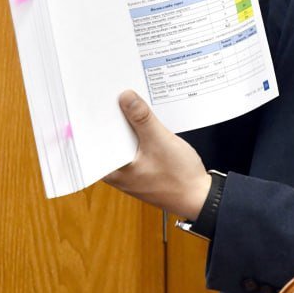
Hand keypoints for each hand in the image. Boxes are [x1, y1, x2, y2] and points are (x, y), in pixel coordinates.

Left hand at [104, 91, 211, 219]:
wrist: (199, 197)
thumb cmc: (178, 177)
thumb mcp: (160, 142)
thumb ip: (142, 119)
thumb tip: (125, 97)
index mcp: (111, 170)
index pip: (94, 139)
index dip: (95, 117)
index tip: (98, 97)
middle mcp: (116, 172)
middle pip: (109, 138)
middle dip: (113, 118)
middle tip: (116, 94)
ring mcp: (129, 171)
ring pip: (123, 142)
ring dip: (128, 126)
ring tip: (130, 104)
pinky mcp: (142, 169)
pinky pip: (134, 147)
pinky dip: (138, 134)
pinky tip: (145, 122)